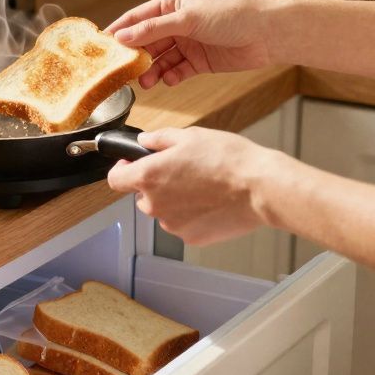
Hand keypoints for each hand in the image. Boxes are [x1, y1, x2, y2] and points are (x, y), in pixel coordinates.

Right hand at [106, 0, 272, 88]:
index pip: (137, 17)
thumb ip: (154, 29)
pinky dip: (171, 77)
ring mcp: (188, 43)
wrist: (266, 35)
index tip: (102, 46)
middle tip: (124, 72)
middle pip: (147, 41)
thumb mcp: (188, 19)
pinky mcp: (199, 61)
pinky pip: (177, 71)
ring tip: (146, 82)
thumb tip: (124, 36)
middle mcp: (177, 23)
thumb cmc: (231, 16)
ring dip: (152, 71)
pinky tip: (168, 81)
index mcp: (172, 4)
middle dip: (136, 57)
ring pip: (161, 59)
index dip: (119, 31)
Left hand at [107, 127, 277, 245]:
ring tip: (203, 186)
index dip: (122, 169)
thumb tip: (145, 141)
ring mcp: (172, 225)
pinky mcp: (191, 238)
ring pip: (164, 211)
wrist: (259, 188)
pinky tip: (212, 201)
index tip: (132, 163)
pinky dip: (192, 215)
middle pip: (142, 197)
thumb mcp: (190, 136)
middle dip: (155, 185)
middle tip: (182, 171)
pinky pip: (184, 224)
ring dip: (175, 201)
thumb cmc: (228, 160)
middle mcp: (155, 205)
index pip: (116, 179)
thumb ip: (160, 139)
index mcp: (148, 177)